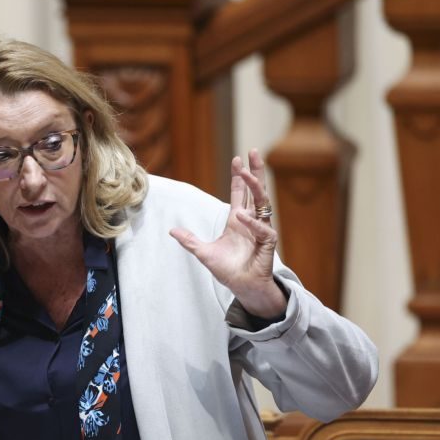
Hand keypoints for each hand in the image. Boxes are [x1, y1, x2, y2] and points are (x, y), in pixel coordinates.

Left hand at [169, 149, 286, 318]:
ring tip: (247, 174)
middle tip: (252, 152)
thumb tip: (171, 230)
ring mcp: (261, 230)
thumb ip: (189, 240)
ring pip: (262, 203)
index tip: (237, 160)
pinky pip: (263, 229)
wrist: (242, 287)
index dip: (239, 177)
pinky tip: (242, 215)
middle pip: (255, 191)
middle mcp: (251, 221)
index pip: (240, 193)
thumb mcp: (203, 252)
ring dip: (255, 188)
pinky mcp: (268, 243)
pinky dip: (253, 223)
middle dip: (255, 171)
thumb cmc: (227, 270)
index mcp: (238, 221)